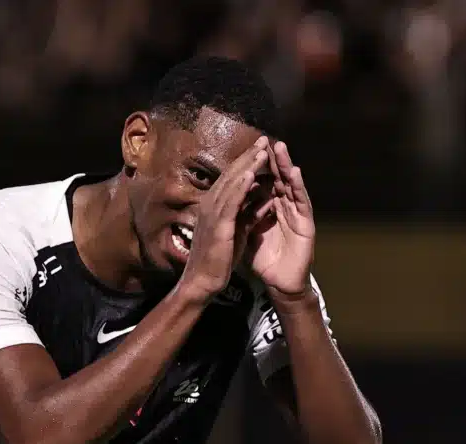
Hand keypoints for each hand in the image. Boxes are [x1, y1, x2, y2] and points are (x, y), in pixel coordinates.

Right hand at [177, 137, 271, 301]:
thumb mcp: (233, 232)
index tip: (261, 149)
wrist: (202, 281)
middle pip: (231, 175)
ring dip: (247, 165)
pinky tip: (252, 173)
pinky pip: (231, 201)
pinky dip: (241, 185)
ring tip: (262, 150)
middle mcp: (210, 205)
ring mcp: (212, 213)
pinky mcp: (218, 225)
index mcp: (213, 206)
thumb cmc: (217, 260)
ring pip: (232, 184)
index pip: (231, 179)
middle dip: (249, 156)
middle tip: (264, 139)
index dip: (246, 162)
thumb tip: (259, 200)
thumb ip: (244, 214)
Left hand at [247, 141, 315, 296]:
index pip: (262, 182)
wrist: (280, 282)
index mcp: (270, 207)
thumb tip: (223, 203)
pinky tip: (293, 172)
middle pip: (277, 178)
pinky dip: (298, 187)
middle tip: (264, 139)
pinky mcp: (307, 224)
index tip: (247, 149)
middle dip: (271, 159)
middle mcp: (285, 207)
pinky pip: (302, 202)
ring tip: (279, 148)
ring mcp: (297, 214)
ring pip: (291, 185)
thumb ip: (239, 216)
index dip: (255, 167)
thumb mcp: (246, 234)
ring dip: (286, 166)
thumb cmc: (264, 260)